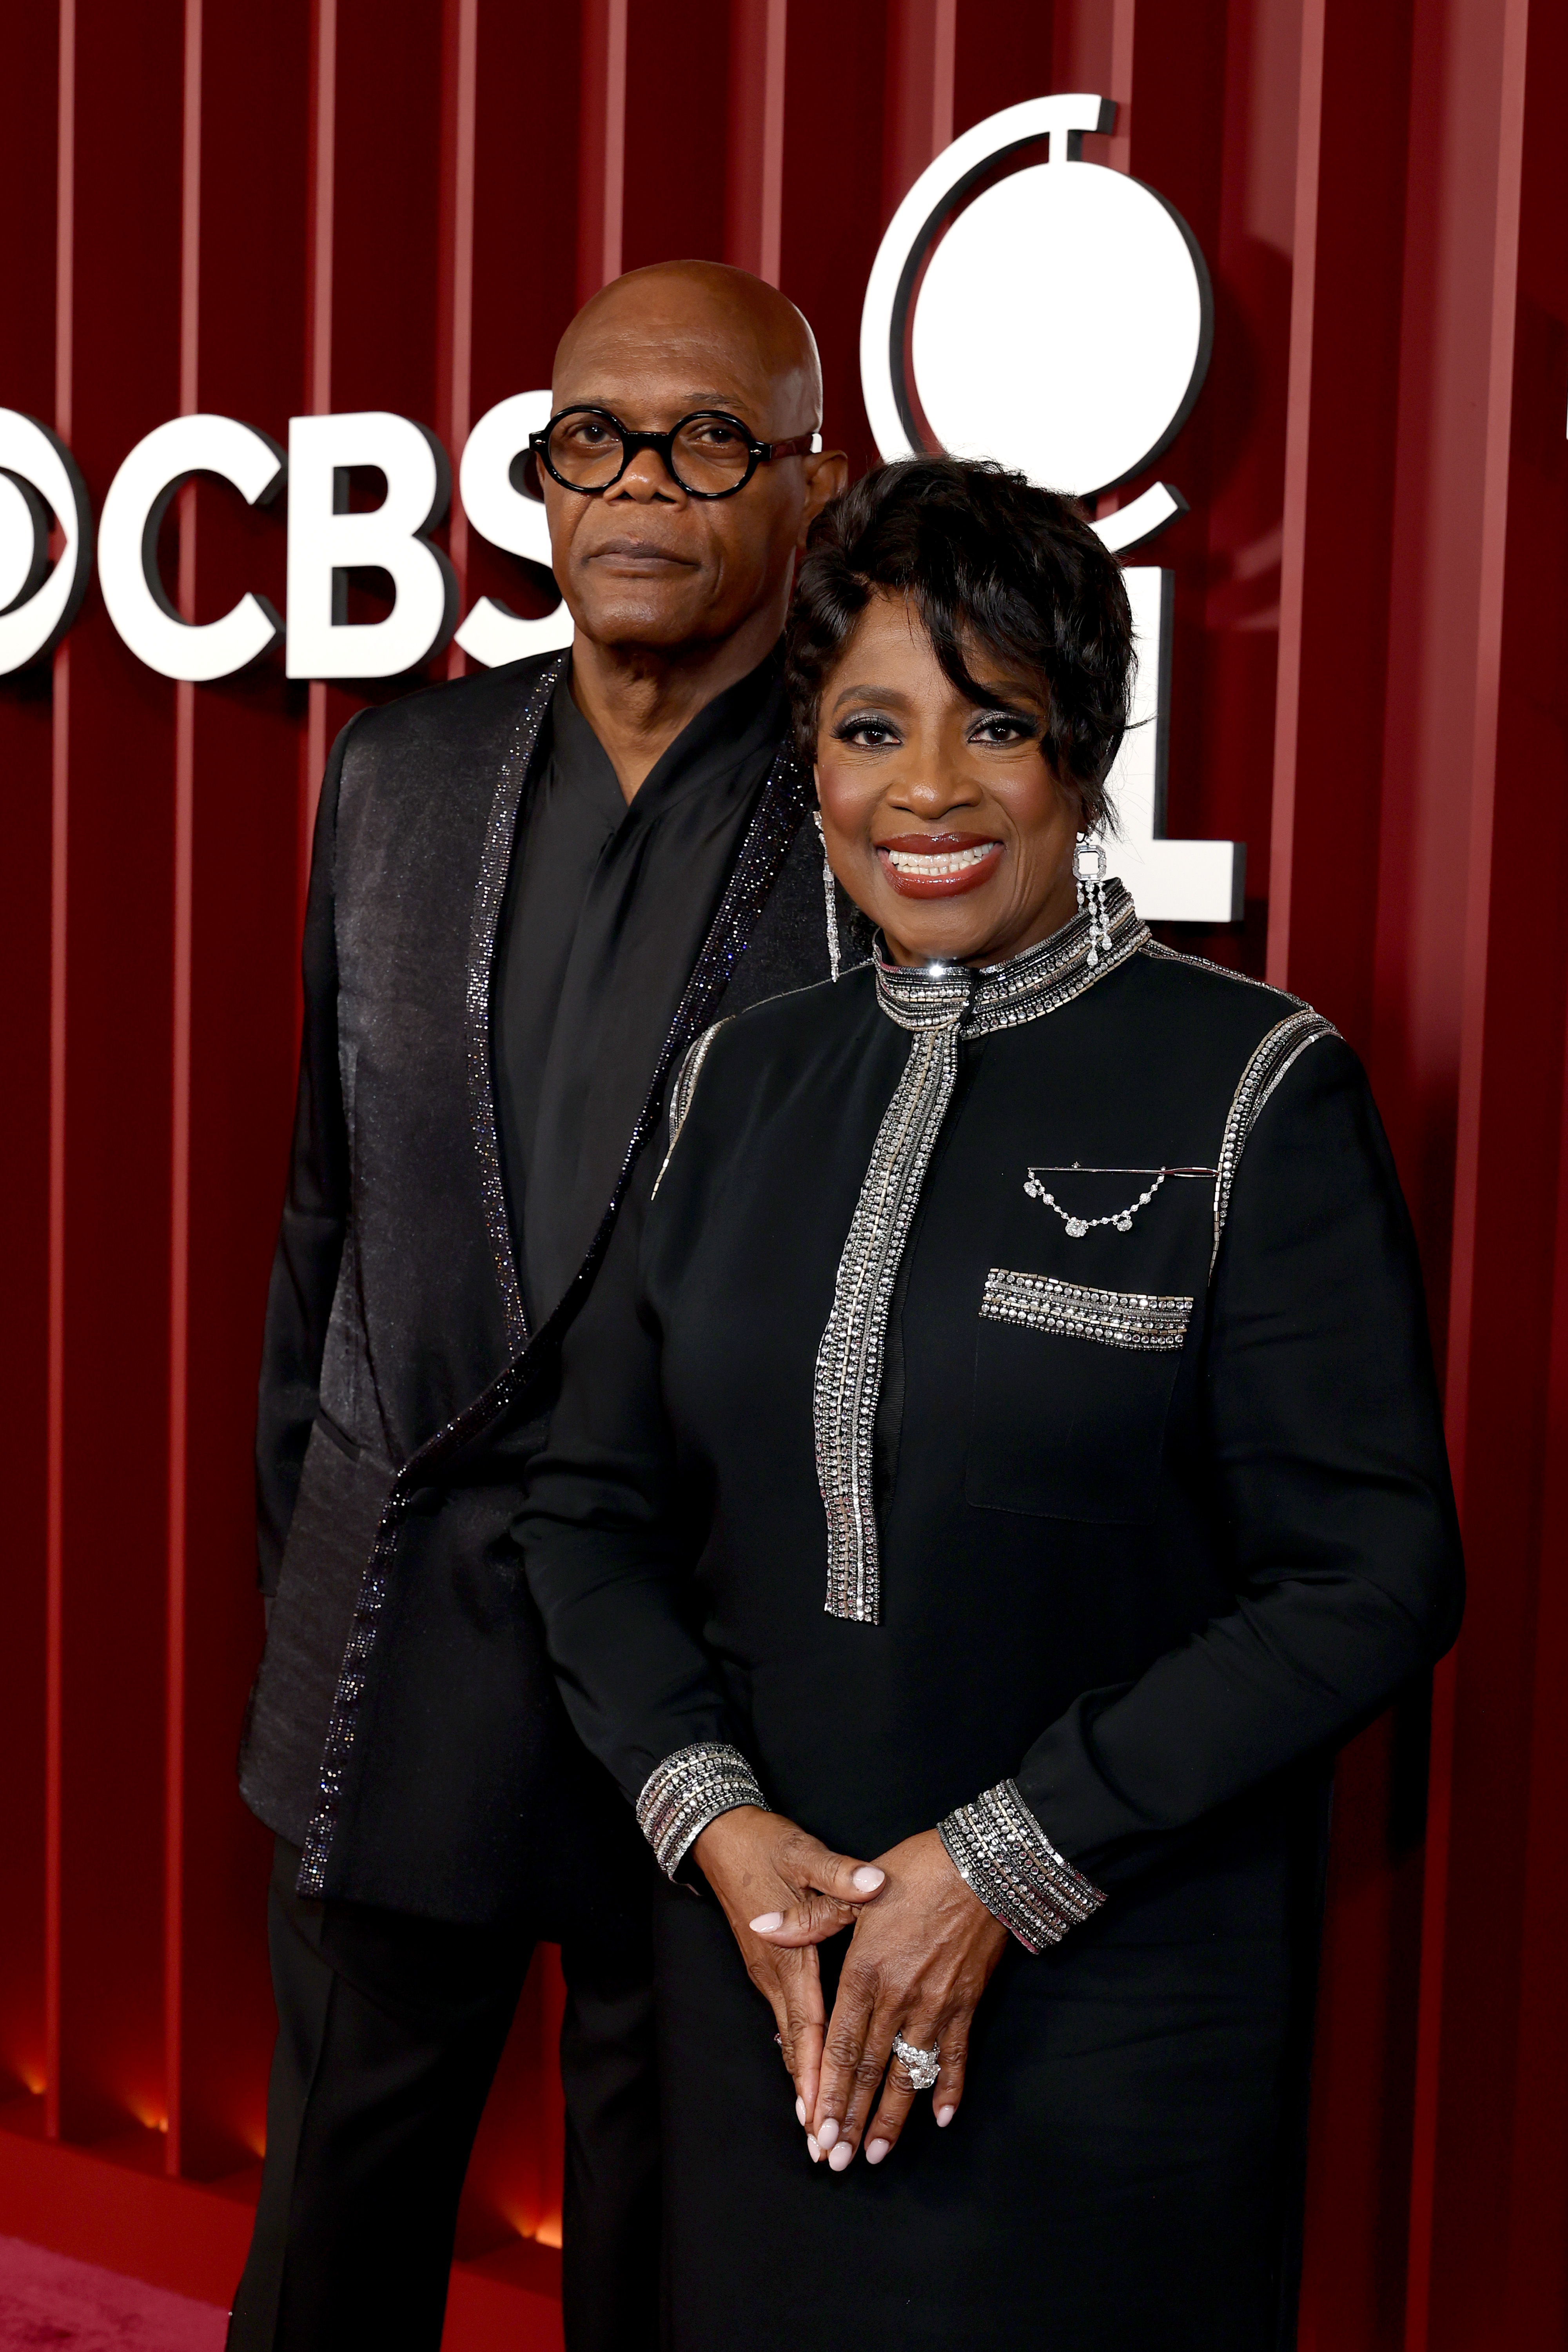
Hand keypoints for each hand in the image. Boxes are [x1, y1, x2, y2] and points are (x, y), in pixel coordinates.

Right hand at [692, 1806, 886, 2129]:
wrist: (720, 1837)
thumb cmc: (766, 1845)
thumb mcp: (805, 1854)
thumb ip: (840, 1876)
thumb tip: (873, 1884)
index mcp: (790, 1954)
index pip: (808, 2027)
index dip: (819, 2075)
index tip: (825, 2118)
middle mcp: (775, 1974)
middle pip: (796, 2049)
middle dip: (812, 2099)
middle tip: (824, 2149)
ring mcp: (769, 1973)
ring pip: (790, 2041)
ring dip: (805, 2083)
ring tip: (819, 2128)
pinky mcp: (769, 1966)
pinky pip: (788, 2023)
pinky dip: (800, 2055)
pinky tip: (809, 2075)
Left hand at [753, 1827, 1007, 2168]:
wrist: (984, 1865)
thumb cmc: (915, 1872)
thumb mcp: (855, 1891)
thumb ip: (808, 1919)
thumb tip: (761, 1925)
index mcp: (866, 1973)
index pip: (840, 2047)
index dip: (828, 2093)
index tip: (817, 2132)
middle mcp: (899, 1998)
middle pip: (870, 2070)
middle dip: (853, 2120)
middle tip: (839, 2162)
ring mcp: (936, 2005)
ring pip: (909, 2074)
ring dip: (894, 2118)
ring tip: (879, 2153)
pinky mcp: (967, 2003)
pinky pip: (957, 2056)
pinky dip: (949, 2088)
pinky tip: (942, 2119)